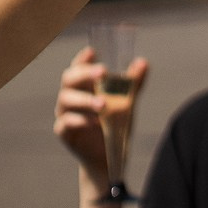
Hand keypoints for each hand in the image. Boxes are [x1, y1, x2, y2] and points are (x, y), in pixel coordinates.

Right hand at [53, 47, 148, 185]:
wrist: (107, 155)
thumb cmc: (114, 121)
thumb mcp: (126, 100)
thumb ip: (133, 82)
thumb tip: (143, 62)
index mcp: (84, 83)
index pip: (79, 65)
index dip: (83, 58)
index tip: (93, 51)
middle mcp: (71, 95)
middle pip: (69, 78)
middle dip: (85, 73)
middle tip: (103, 72)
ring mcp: (64, 113)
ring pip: (66, 99)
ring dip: (85, 99)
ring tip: (104, 104)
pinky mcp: (64, 132)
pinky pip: (65, 123)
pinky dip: (80, 120)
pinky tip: (94, 122)